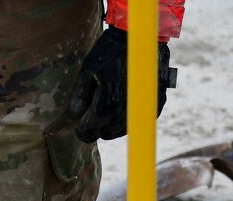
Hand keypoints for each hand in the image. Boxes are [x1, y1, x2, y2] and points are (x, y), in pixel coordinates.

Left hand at [70, 26, 176, 143]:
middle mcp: (128, 107)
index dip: (85, 133)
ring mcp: (145, 103)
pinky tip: (127, 113)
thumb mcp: (89, 70)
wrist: (140, 35)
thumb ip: (80, 96)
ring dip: (116, 128)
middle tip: (93, 126)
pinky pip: (147, 117)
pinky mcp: (159, 97)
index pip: (94, 129)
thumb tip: (73, 117)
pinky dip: (136, 118)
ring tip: (108, 122)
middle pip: (111, 132)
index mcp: (109, 101)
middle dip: (100, 130)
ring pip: (129, 127)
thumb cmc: (110, 51)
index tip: (80, 131)